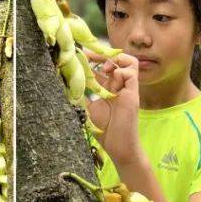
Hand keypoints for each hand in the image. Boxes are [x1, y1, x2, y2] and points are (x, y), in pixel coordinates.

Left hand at [84, 50, 142, 164]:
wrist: (118, 146)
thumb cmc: (105, 130)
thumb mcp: (88, 110)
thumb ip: (81, 97)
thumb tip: (67, 86)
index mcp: (108, 88)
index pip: (102, 67)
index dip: (92, 59)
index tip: (80, 56)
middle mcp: (118, 86)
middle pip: (116, 60)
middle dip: (102, 55)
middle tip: (88, 56)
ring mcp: (127, 89)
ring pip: (129, 62)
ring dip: (115, 61)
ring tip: (103, 68)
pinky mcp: (133, 94)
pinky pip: (131, 74)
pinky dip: (120, 72)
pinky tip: (111, 82)